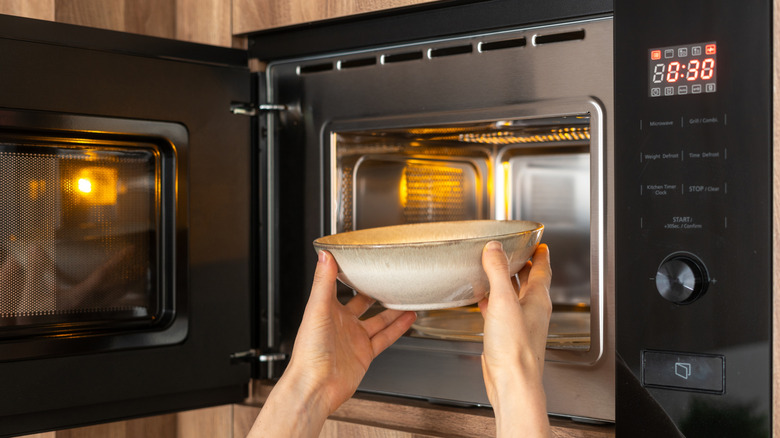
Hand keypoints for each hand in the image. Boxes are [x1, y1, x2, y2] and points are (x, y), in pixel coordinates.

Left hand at [249, 250, 416, 437]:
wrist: (315, 386)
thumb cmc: (309, 352)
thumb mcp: (317, 309)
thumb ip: (323, 282)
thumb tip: (324, 255)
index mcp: (327, 310)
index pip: (339, 286)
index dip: (350, 273)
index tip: (361, 260)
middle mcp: (341, 323)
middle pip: (362, 303)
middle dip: (374, 291)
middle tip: (389, 278)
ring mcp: (354, 339)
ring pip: (378, 320)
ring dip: (392, 309)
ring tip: (406, 296)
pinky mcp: (365, 354)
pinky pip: (385, 337)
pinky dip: (398, 328)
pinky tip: (408, 318)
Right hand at [479, 242, 551, 437]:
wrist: (512, 382)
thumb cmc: (515, 348)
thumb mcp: (503, 301)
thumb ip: (497, 272)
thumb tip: (494, 249)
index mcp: (538, 300)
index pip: (543, 270)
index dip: (540, 254)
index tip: (538, 243)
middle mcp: (532, 311)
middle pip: (529, 282)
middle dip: (522, 266)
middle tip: (514, 253)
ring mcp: (520, 324)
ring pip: (514, 297)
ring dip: (506, 283)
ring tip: (495, 272)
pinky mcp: (507, 337)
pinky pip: (500, 312)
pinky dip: (492, 302)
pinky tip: (482, 302)